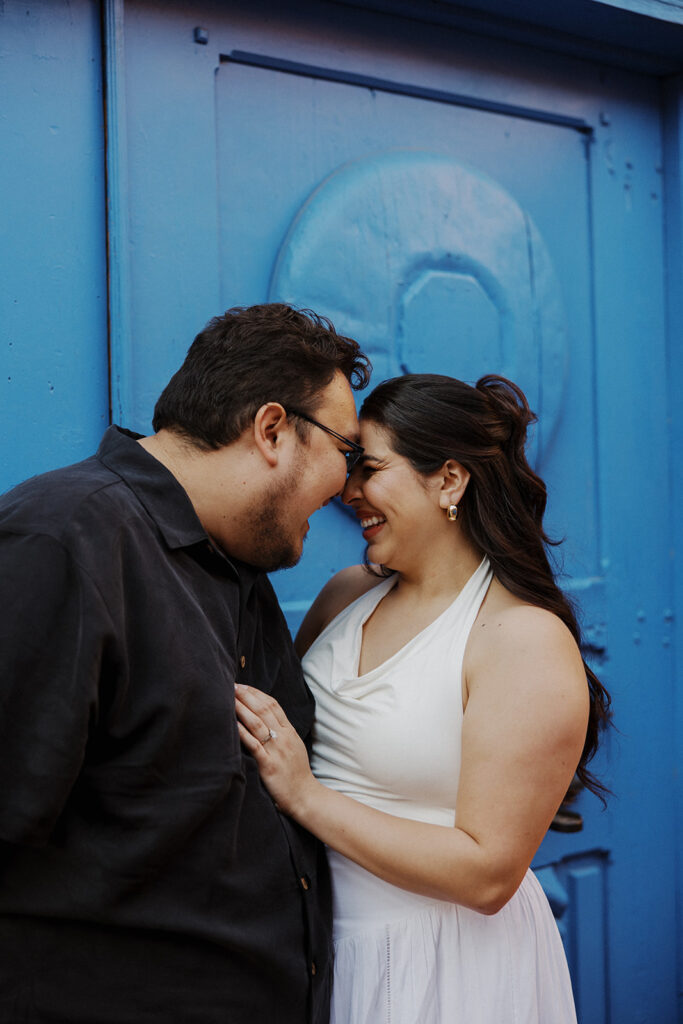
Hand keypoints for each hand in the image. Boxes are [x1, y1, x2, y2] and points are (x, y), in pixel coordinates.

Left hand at [234, 683, 318, 816]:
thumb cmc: (296, 773)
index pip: (273, 705)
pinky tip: (233, 724)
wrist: (305, 796)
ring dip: (242, 708)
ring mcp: (277, 750)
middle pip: (264, 710)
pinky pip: (254, 745)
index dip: (257, 693)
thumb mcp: (294, 746)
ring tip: (229, 698)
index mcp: (290, 732)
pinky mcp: (269, 765)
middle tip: (233, 685)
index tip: (243, 686)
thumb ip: (282, 732)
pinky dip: (242, 732)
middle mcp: (284, 737)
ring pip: (258, 723)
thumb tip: (266, 719)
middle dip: (247, 696)